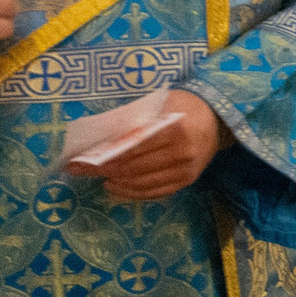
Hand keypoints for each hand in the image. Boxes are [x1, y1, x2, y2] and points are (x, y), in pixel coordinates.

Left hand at [78, 91, 226, 203]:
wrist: (217, 118)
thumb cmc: (184, 106)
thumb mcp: (160, 103)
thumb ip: (135, 120)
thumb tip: (101, 138)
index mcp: (175, 129)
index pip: (132, 147)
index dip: (103, 155)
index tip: (78, 160)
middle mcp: (182, 153)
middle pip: (134, 167)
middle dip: (103, 170)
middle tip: (79, 170)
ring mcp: (186, 170)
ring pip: (143, 183)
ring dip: (116, 182)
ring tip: (98, 178)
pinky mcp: (187, 181)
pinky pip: (155, 192)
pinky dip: (133, 192)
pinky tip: (117, 187)